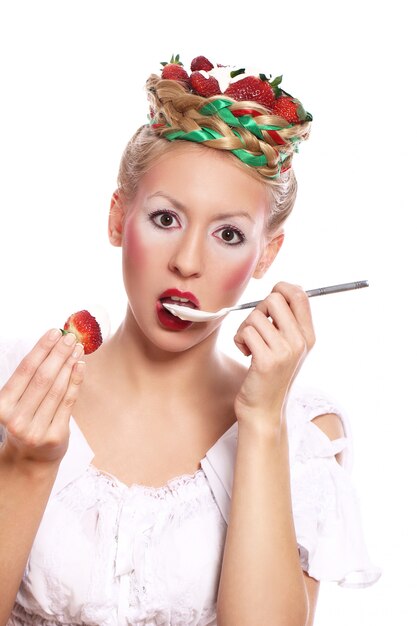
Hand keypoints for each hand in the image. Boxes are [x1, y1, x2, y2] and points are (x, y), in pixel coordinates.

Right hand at [0, 329, 84, 466]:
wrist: (31, 458)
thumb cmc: (26, 420)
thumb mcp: (19, 401)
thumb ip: (32, 377)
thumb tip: (54, 343)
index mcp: (2, 406)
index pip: (24, 370)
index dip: (41, 349)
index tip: (54, 332)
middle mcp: (16, 419)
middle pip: (42, 378)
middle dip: (58, 354)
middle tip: (70, 337)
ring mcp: (36, 430)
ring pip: (57, 389)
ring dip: (69, 364)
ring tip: (77, 348)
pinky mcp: (55, 436)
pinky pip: (68, 402)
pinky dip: (75, 381)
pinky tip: (80, 366)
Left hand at [233, 282, 314, 430]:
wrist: (263, 409)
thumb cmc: (270, 374)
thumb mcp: (288, 347)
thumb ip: (288, 321)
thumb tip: (281, 289)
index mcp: (308, 335)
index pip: (300, 295)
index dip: (280, 289)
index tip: (268, 305)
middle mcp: (300, 342)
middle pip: (274, 299)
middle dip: (258, 309)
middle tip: (256, 328)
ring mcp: (285, 351)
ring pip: (255, 316)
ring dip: (244, 328)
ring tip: (249, 344)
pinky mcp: (267, 361)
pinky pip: (246, 332)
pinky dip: (239, 340)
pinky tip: (245, 353)